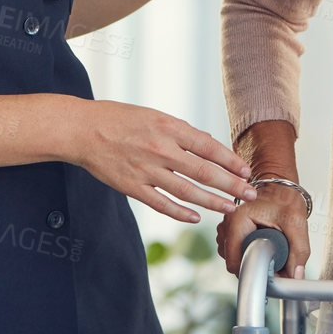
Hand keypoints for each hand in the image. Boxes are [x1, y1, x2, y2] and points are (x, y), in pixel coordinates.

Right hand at [69, 99, 253, 223]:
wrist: (82, 130)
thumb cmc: (119, 119)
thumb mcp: (154, 116)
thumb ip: (180, 132)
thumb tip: (208, 146)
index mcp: (168, 127)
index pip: (208, 147)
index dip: (230, 161)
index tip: (246, 171)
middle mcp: (160, 149)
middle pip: (204, 172)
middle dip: (231, 185)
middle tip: (250, 193)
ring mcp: (146, 170)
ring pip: (187, 191)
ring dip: (212, 202)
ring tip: (229, 208)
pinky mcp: (132, 187)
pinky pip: (162, 204)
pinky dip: (181, 212)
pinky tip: (196, 217)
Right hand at [217, 186, 308, 280]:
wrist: (278, 186)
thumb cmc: (284, 197)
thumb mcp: (296, 222)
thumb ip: (299, 250)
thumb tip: (295, 276)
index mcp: (237, 221)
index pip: (235, 262)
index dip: (253, 272)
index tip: (270, 273)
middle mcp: (227, 225)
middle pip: (234, 262)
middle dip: (255, 266)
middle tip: (275, 261)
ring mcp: (226, 229)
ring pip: (235, 258)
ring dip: (252, 260)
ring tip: (270, 250)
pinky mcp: (231, 232)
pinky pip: (236, 252)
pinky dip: (249, 253)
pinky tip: (262, 246)